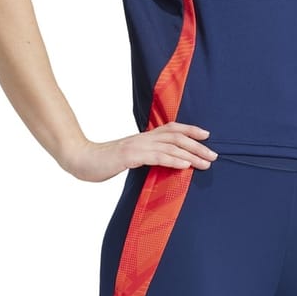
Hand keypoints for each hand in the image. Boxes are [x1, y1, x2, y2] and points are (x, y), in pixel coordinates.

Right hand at [62, 121, 218, 181]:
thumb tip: (162, 165)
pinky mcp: (131, 156)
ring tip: (206, 163)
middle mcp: (143, 138)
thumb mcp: (129, 159)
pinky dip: (173, 160)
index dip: (190, 130)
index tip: (207, 136)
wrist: (81, 160)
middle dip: (197, 145)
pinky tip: (185, 165)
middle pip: (176, 137)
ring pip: (170, 146)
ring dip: (191, 154)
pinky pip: (157, 157)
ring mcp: (137, 146)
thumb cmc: (104, 163)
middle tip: (214, 155)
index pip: (171, 130)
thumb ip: (146, 159)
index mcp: (143, 138)